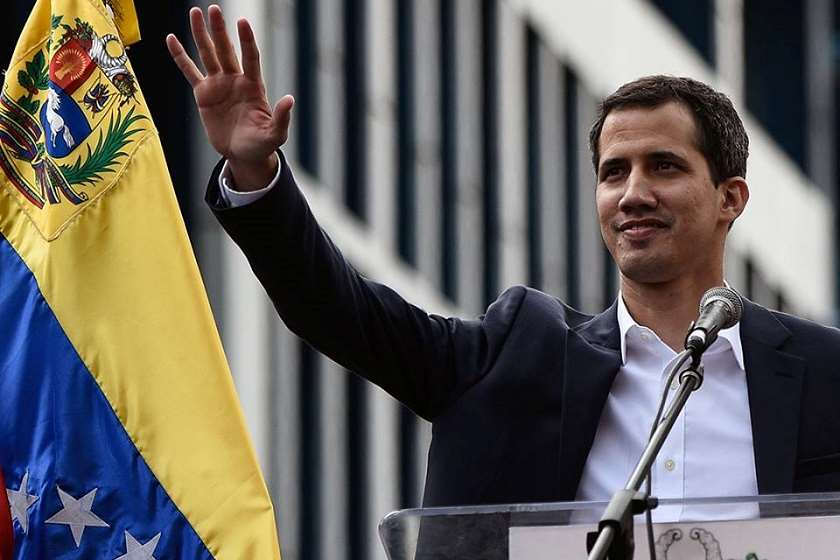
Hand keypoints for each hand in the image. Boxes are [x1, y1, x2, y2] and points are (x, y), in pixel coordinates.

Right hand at [166, 5, 292, 188]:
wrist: (243, 154)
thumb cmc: (262, 144)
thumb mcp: (275, 134)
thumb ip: (281, 117)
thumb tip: (289, 99)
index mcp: (253, 86)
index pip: (251, 58)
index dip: (246, 41)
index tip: (242, 22)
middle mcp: (235, 80)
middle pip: (226, 50)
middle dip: (220, 30)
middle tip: (214, 9)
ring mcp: (218, 85)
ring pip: (208, 54)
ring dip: (201, 34)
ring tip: (195, 12)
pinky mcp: (204, 94)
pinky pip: (189, 71)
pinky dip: (180, 56)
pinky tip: (171, 39)